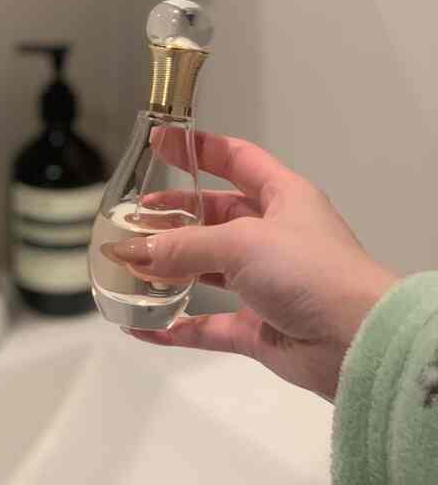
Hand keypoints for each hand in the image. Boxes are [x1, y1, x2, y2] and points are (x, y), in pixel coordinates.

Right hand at [111, 132, 396, 399]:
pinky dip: (176, 325)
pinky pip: (208, 324)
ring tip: (128, 265)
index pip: (235, 159)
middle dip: (172, 215)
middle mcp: (273, 235)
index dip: (197, 149)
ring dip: (169, 268)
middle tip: (131, 217)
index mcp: (282, 197)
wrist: (356, 340)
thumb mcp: (241, 241)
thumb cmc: (307, 269)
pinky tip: (142, 326)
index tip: (158, 143)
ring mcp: (265, 283)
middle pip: (213, 215)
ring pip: (207, 269)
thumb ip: (181, 246)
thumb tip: (128, 252)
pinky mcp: (258, 327)